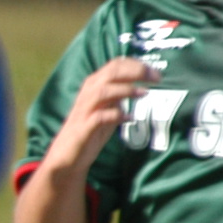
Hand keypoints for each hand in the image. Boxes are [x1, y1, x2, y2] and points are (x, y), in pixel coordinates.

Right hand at [46, 58, 155, 173]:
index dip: (136, 64)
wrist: (65, 157)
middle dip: (136, 71)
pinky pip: (100, 117)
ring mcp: (84, 111)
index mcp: (93, 86)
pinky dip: (116, 115)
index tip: (154, 72)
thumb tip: (140, 87)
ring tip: (145, 93)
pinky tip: (130, 118)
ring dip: (126, 89)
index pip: (115, 65)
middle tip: (157, 78)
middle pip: (111, 72)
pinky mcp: (83, 129)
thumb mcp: (107, 109)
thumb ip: (119, 97)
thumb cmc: (89, 132)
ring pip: (104, 90)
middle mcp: (88, 94)